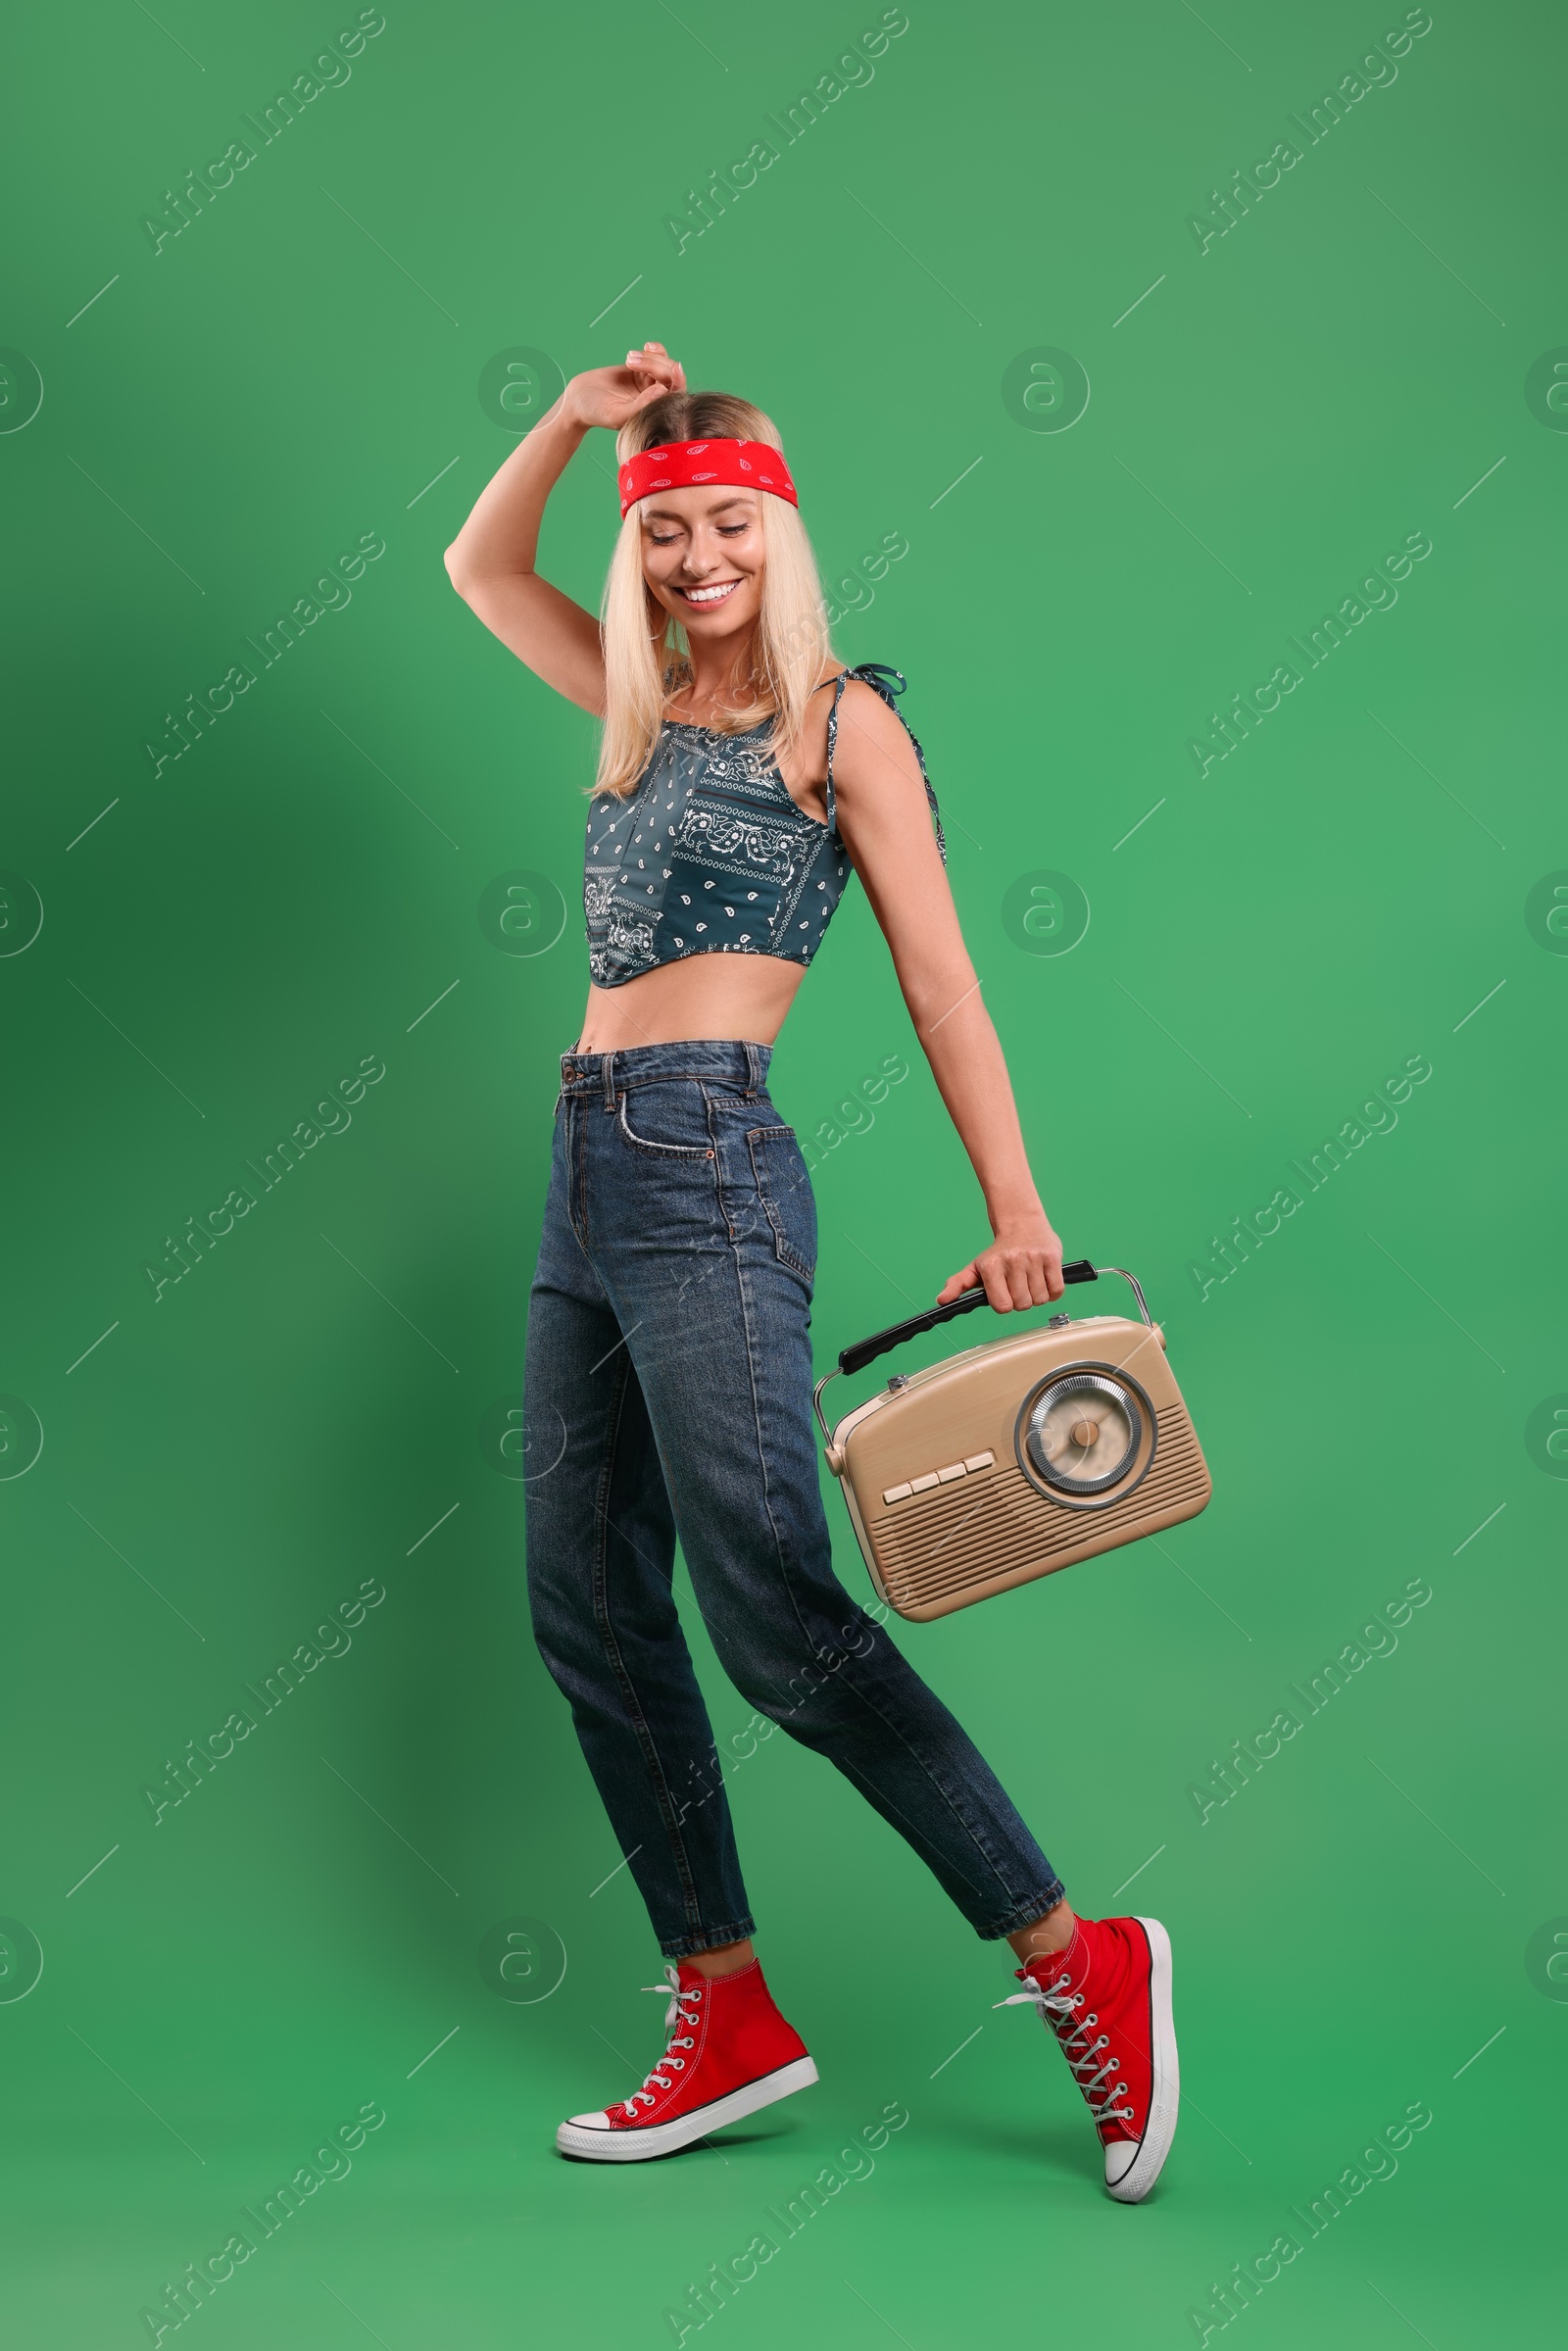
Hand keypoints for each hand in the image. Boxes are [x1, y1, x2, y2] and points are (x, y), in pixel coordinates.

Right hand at [561, 341, 686, 432]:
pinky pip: (656, 357)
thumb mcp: (617, 414)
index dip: (678, 382)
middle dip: (656, 365)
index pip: (675, 398)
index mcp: (654, 415)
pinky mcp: (641, 371)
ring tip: (628, 359)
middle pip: (670, 378)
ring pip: (664, 365)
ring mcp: (649, 385)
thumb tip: (663, 390)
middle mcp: (655, 401)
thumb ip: (641, 405)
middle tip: (631, 361)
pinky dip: (654, 350)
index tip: (674, 368)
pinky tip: (646, 346)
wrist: (578, 399)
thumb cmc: (596, 412)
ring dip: (650, 357)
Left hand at [938, 1213, 1063, 1312]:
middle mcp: (1012, 1260)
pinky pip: (1056, 1290)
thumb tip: (942, 1300)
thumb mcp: (975, 1267)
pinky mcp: (1052, 1257)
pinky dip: (1052, 1292)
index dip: (1005, 1304)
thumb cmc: (999, 1252)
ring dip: (1037, 1296)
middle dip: (1021, 1301)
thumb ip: (958, 1284)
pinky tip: (1043, 1281)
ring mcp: (1033, 1258)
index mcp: (991, 1266)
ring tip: (1031, 1281)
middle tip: (1018, 1286)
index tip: (1004, 1294)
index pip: (1002, 1307)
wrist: (1022, 1223)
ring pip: (1040, 1299)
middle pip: (1022, 1304)